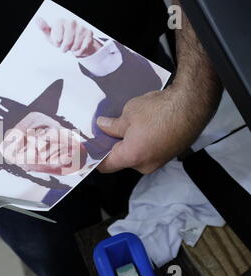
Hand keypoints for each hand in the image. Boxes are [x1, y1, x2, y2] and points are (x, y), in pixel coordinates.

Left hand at [36, 17, 101, 57]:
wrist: (73, 41)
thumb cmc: (59, 37)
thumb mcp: (49, 35)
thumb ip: (44, 28)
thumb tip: (37, 19)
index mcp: (60, 21)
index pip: (57, 39)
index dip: (57, 43)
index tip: (57, 41)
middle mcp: (71, 22)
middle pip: (67, 43)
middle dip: (64, 48)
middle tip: (64, 46)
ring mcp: (81, 27)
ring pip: (75, 46)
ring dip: (72, 50)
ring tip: (71, 45)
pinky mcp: (89, 33)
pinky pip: (83, 48)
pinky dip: (79, 51)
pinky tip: (77, 47)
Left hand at [96, 86, 216, 173]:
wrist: (193, 103)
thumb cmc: (161, 109)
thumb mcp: (129, 114)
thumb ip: (112, 125)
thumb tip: (102, 126)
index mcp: (132, 157)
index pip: (106, 166)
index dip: (94, 158)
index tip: (87, 150)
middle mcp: (146, 165)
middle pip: (121, 160)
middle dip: (112, 147)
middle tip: (104, 132)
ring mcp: (159, 161)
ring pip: (136, 155)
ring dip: (128, 144)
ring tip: (124, 125)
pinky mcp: (169, 153)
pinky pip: (149, 151)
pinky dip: (142, 142)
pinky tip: (141, 127)